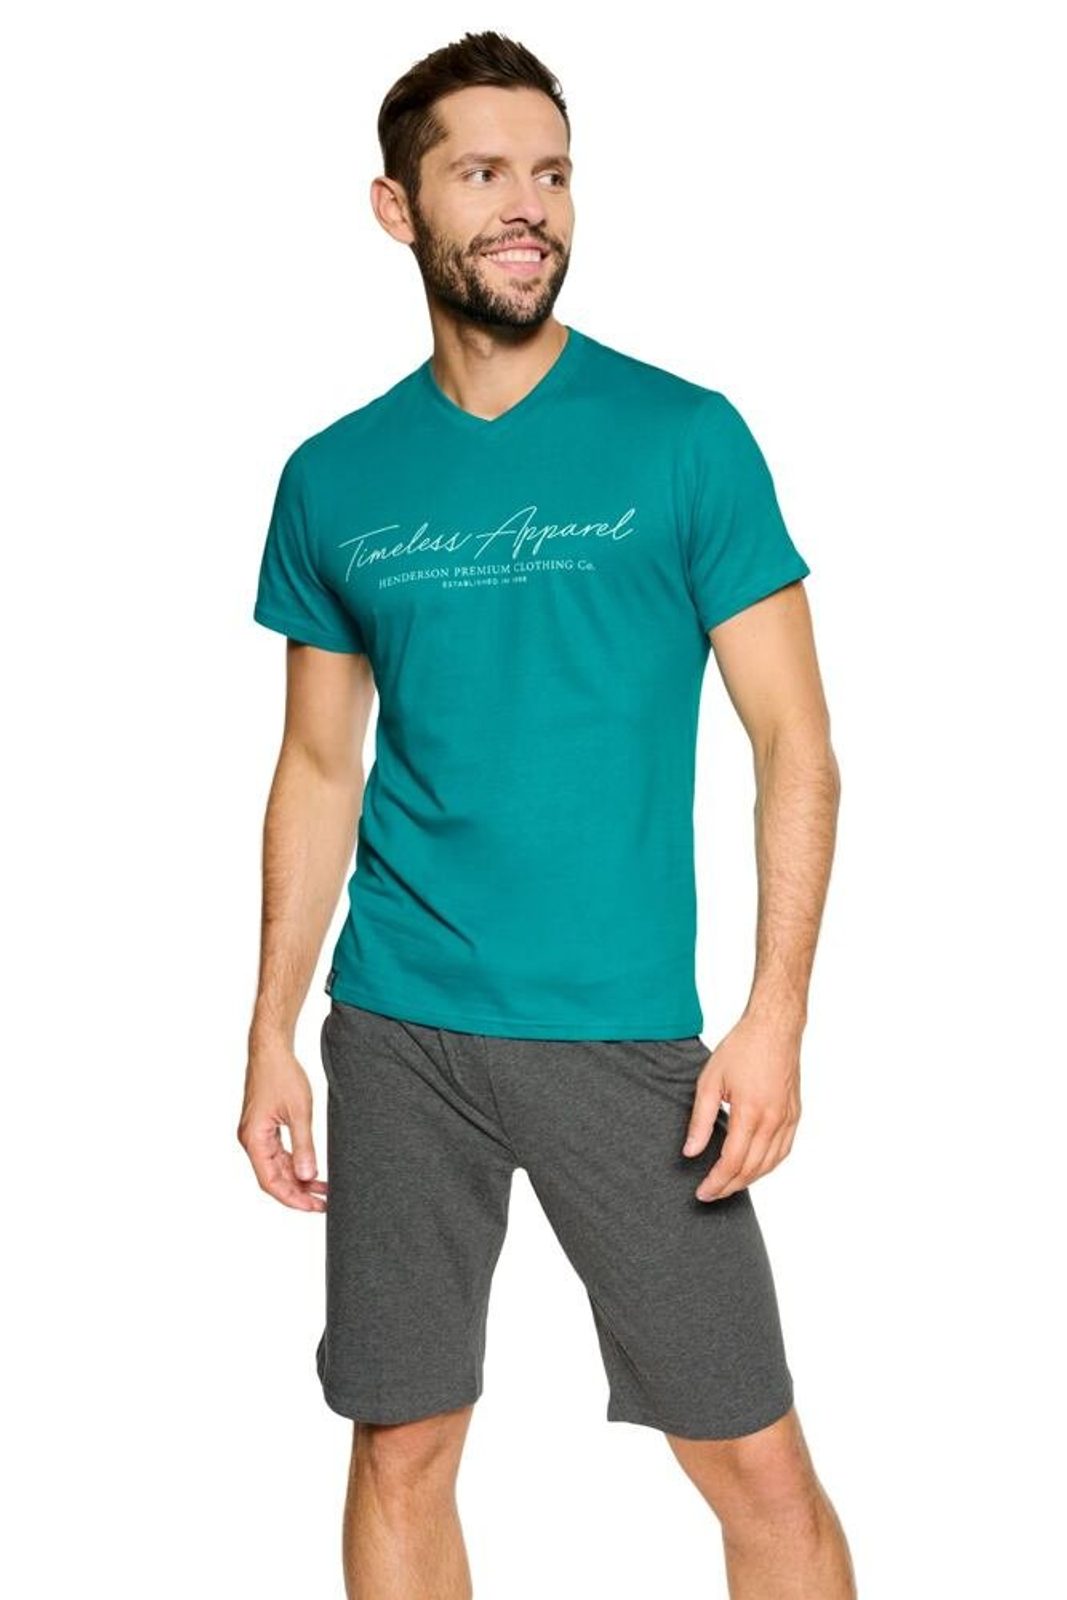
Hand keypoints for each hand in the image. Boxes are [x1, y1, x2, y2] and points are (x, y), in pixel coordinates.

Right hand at [237, 1036, 328, 1211]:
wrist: (271, 1050)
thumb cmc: (282, 1075)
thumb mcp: (299, 1112)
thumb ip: (304, 1146)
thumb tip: (308, 1176)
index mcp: (254, 1139)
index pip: (270, 1181)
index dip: (292, 1198)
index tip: (314, 1207)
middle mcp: (251, 1140)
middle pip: (273, 1178)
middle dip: (298, 1192)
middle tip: (325, 1202)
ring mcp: (256, 1134)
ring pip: (276, 1167)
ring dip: (298, 1179)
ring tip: (323, 1189)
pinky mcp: (264, 1127)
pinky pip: (277, 1154)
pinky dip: (294, 1164)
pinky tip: (311, 1170)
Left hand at [681, 1012, 801, 1200]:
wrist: (774, 1028)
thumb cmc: (741, 1049)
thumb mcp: (710, 1081)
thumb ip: (700, 1120)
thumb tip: (691, 1152)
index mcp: (751, 1112)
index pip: (733, 1162)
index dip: (716, 1182)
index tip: (701, 1192)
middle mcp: (774, 1120)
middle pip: (751, 1169)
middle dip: (729, 1187)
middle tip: (710, 1194)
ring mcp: (788, 1119)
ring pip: (770, 1164)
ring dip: (748, 1180)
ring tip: (727, 1186)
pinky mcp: (795, 1115)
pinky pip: (783, 1151)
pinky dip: (767, 1166)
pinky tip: (753, 1169)